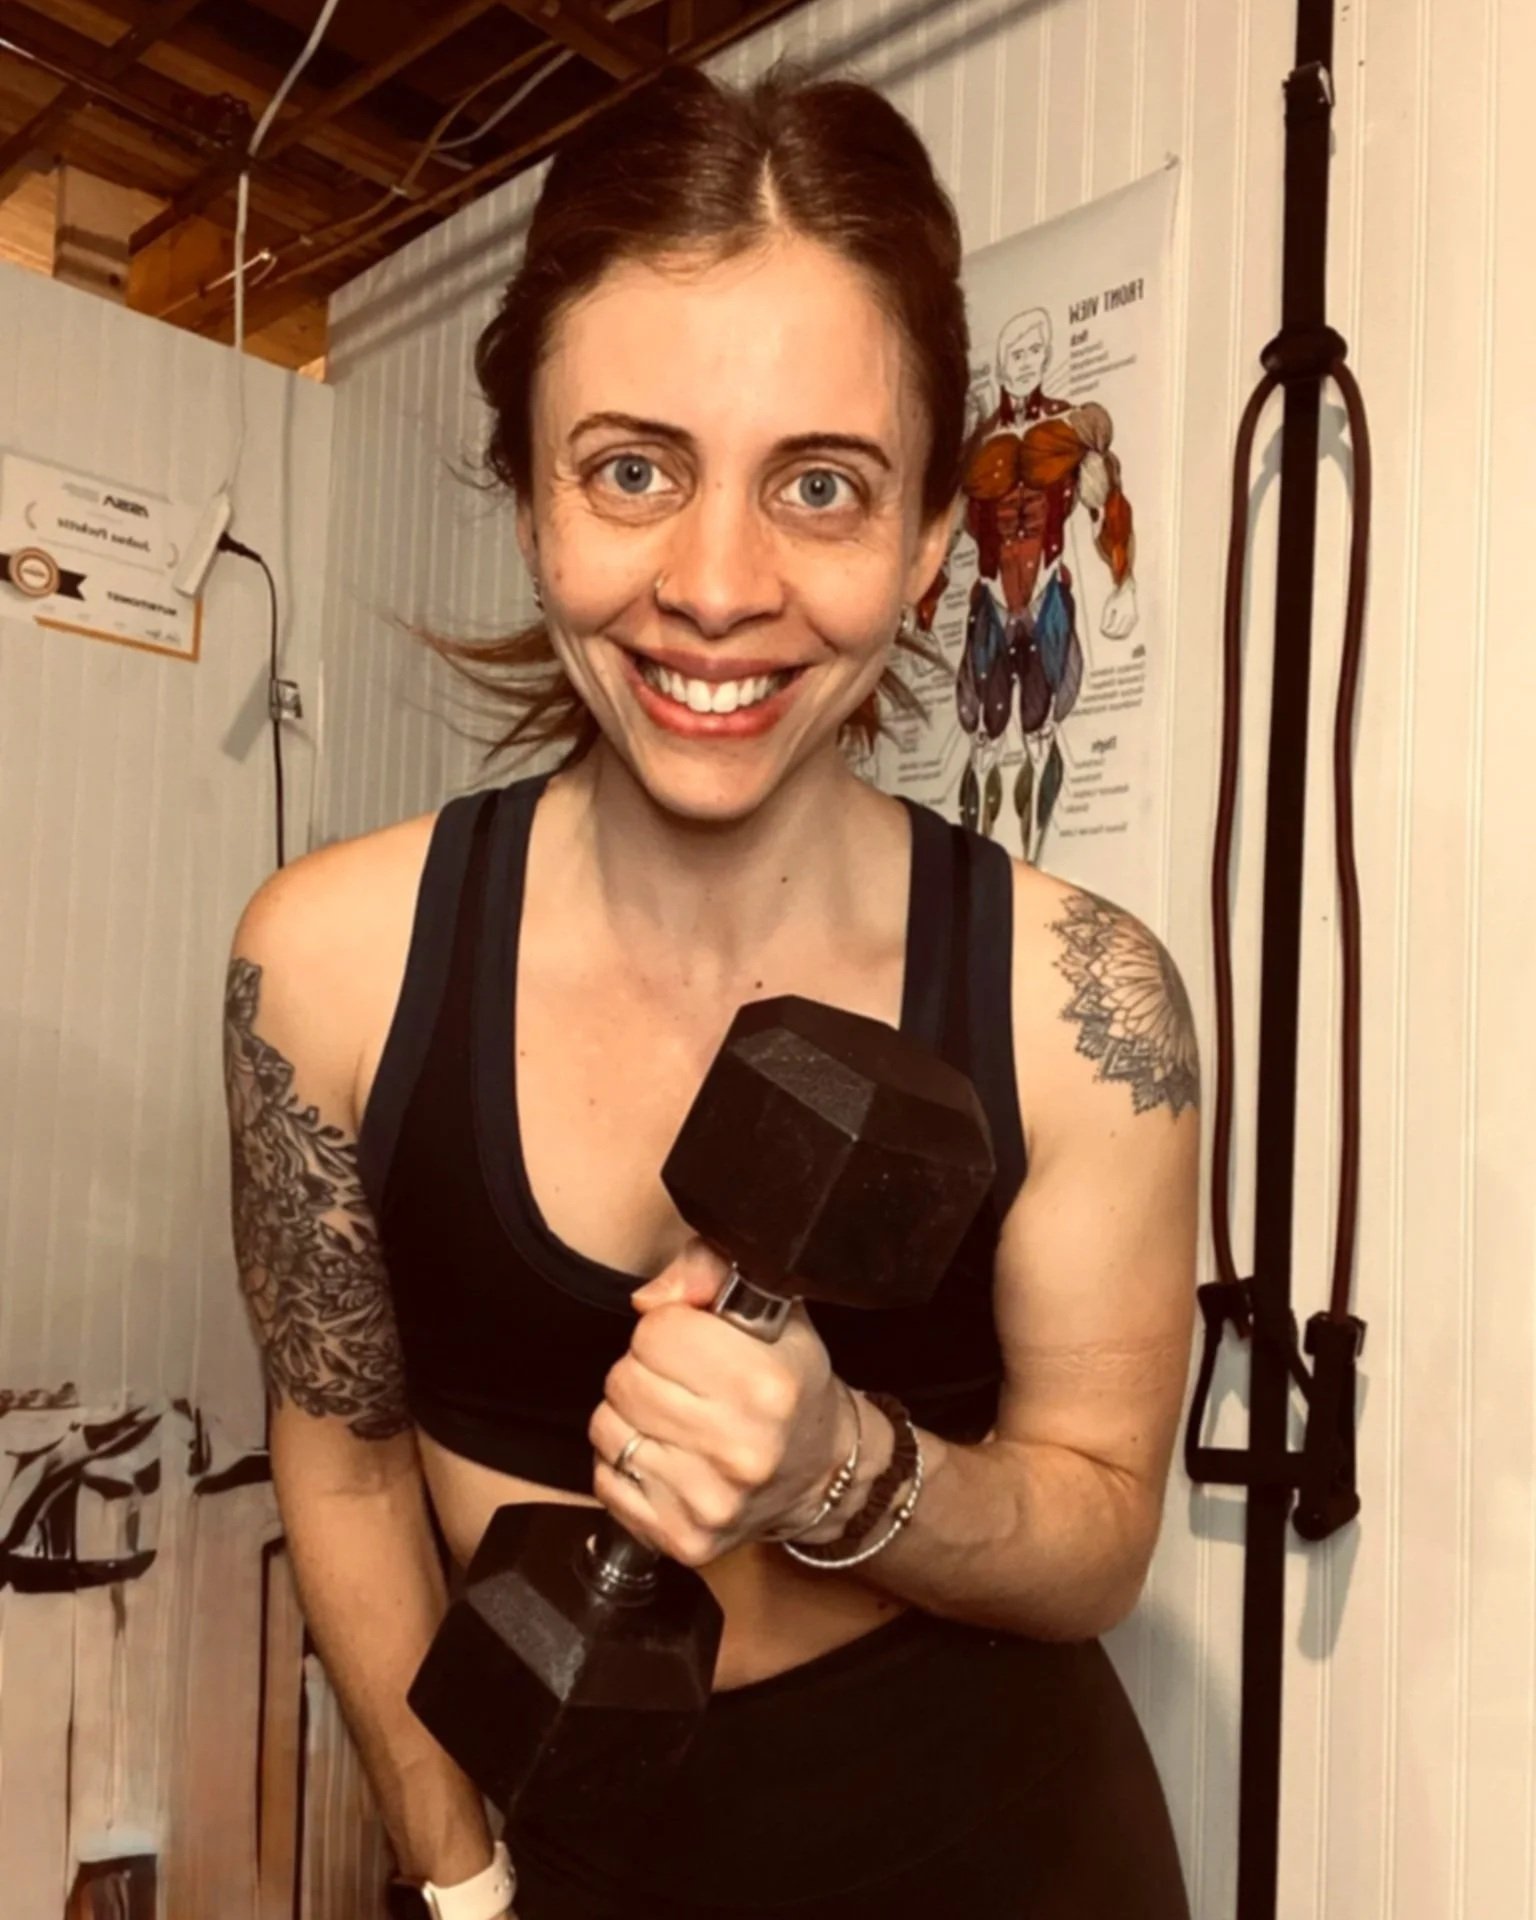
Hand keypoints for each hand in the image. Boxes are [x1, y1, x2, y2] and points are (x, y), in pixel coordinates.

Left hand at [587, 1237, 849, 1566]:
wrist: (821, 1474)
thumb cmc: (790, 1383)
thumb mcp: (772, 1311)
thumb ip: (709, 1271)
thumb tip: (648, 1299)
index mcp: (766, 1385)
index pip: (655, 1331)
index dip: (668, 1328)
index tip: (693, 1341)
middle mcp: (741, 1450)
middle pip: (624, 1380)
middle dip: (644, 1369)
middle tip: (681, 1380)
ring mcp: (709, 1502)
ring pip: (607, 1429)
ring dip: (630, 1415)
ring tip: (672, 1416)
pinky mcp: (682, 1540)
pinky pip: (605, 1481)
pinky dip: (625, 1464)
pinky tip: (667, 1456)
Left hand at [1100, 578, 1137, 638]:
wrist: (1127, 591)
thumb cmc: (1115, 599)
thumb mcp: (1107, 607)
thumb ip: (1105, 620)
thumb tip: (1103, 631)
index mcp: (1122, 612)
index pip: (1114, 628)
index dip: (1107, 632)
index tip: (1102, 631)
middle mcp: (1130, 616)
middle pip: (1120, 634)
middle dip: (1111, 636)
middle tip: (1105, 634)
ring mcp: (1134, 619)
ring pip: (1125, 634)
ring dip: (1117, 636)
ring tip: (1109, 634)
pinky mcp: (1136, 620)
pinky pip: (1128, 631)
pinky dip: (1122, 634)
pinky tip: (1116, 632)